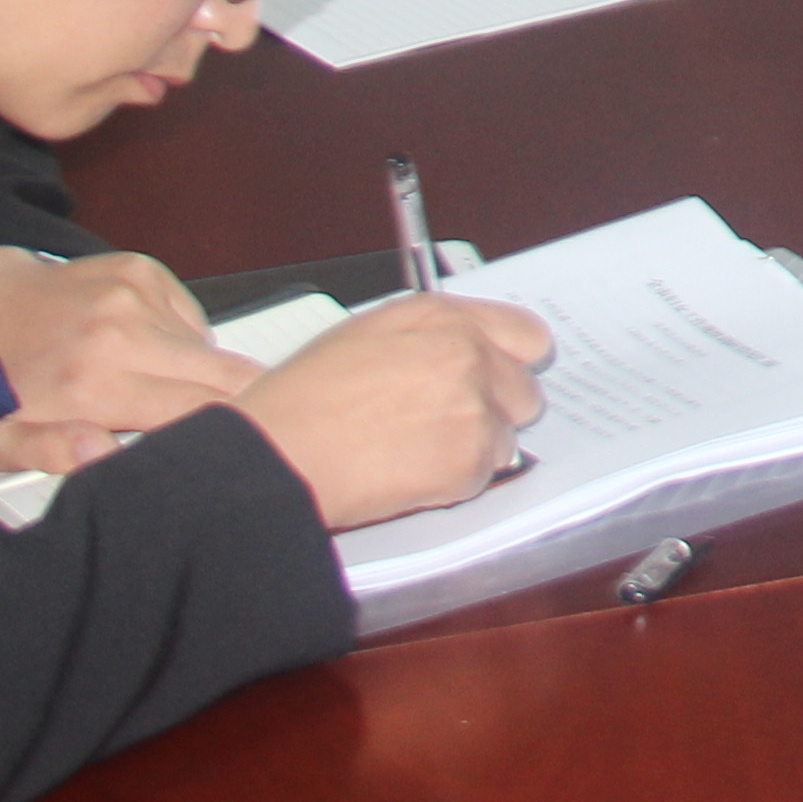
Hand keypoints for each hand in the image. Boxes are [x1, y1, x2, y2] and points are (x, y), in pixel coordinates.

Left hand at [0, 248, 254, 477]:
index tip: (215, 449)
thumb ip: (52, 457)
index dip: (220, 434)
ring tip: (150, 382)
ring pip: (210, 348)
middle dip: (233, 402)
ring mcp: (136, 295)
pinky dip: (179, 337)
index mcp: (91, 386)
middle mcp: (123, 335)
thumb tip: (102, 453)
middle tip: (215, 422)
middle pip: (228, 375)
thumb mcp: (1, 443)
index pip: (199, 413)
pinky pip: (192, 316)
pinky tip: (141, 346)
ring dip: (195, 372)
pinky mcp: (142, 270)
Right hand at [234, 291, 555, 530]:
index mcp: (441, 318)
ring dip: (472, 451)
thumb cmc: (302, 400)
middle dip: (493, 412)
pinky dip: (453, 484)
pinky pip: (483, 476)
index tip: (501, 378)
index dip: (512, 362)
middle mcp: (466, 353)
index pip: (525, 334)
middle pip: (524, 392)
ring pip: (506, 438)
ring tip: (413, 452)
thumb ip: (428, 335)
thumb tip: (465, 350)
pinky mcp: (469, 458)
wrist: (278, 454)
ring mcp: (473, 406)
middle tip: (442, 427)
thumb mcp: (363, 335)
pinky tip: (408, 475)